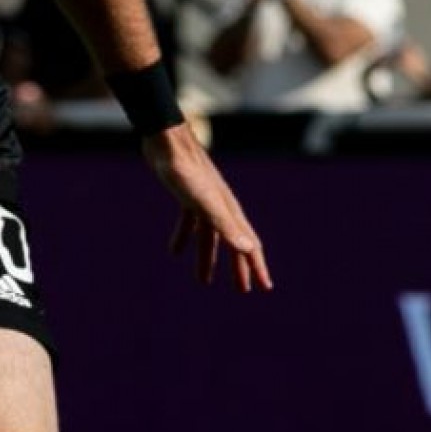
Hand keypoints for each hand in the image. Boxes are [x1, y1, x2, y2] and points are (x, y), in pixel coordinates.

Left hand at [142, 125, 271, 292]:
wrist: (166, 140)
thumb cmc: (186, 171)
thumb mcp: (205, 203)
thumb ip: (225, 225)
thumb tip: (248, 249)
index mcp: (229, 212)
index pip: (249, 245)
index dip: (257, 268)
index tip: (265, 288)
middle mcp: (221, 207)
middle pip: (233, 243)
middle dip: (238, 268)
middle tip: (242, 291)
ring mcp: (204, 201)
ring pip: (210, 237)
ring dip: (209, 258)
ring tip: (204, 281)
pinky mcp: (186, 195)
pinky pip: (189, 223)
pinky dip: (184, 238)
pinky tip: (175, 251)